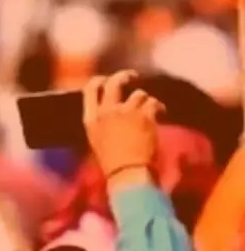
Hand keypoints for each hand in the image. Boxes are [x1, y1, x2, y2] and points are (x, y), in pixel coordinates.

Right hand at [82, 70, 164, 185]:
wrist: (128, 173)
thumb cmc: (112, 163)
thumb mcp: (96, 140)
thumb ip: (100, 122)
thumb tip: (111, 111)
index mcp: (91, 118)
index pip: (89, 89)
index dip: (98, 80)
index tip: (106, 80)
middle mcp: (107, 111)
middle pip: (114, 83)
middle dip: (124, 77)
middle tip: (132, 77)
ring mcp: (126, 112)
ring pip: (139, 93)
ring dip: (145, 99)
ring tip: (150, 108)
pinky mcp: (145, 117)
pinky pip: (154, 103)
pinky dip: (159, 107)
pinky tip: (161, 113)